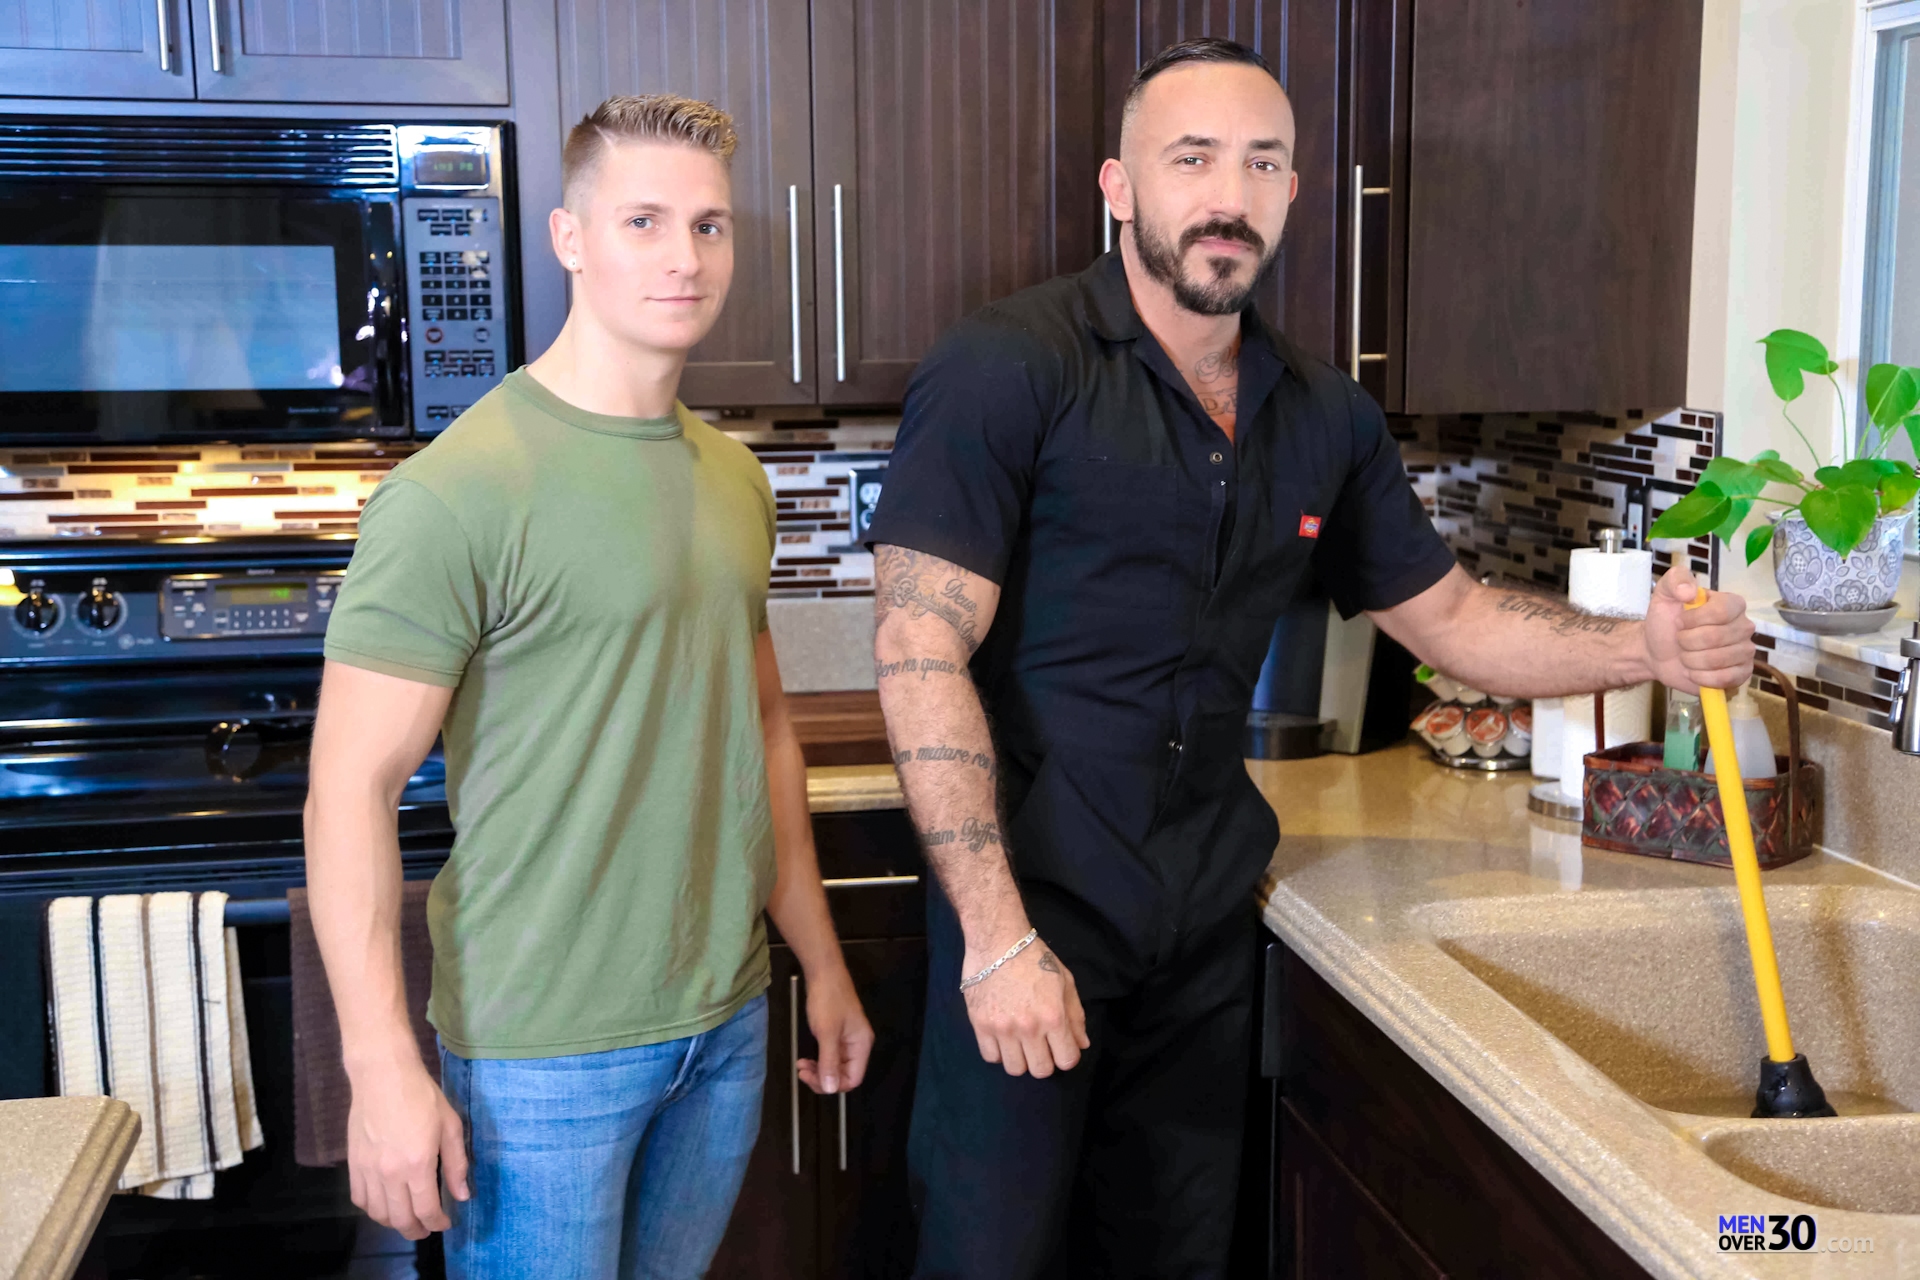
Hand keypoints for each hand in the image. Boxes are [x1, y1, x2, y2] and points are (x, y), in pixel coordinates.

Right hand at [345, 1053, 469, 1239]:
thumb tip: (462, 1195)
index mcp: (417, 1165)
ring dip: (394, 1222)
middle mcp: (389, 1174)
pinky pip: (359, 1198)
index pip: (426, 1209)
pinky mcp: (353, 1164)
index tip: (445, 1223)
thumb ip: (456, 1164)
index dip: (437, 1222)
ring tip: (408, 1218)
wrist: (383, 1076)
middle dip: (416, 1230)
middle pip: (400, 1219)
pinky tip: (384, 1203)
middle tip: (427, 1227)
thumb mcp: (450, 1126)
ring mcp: (368, 1170)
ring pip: (378, 1213)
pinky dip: (372, 1209)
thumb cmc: (422, 1096)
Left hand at [798, 967, 873, 1094]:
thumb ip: (829, 1062)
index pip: (854, 1078)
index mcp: (861, 1045)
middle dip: (823, 1077)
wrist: (823, 972)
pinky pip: (829, 1054)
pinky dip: (818, 1059)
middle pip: (844, 1074)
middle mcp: (857, 1045)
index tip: (813, 1080)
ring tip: (801, 1065)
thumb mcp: (827, 1032)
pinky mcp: (836, 1033)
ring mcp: (847, 1039)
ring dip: (818, 1069)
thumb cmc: (828, 1000)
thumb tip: (830, 1089)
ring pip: (835, 1065)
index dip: (835, 1085)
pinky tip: (805, 1058)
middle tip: (803, 1072)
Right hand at [961, 933, 1089, 1077]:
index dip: (1068, 1057)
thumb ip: (1076, 1016)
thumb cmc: (1035, 957)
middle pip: (1040, 1070)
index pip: (1067, 1061)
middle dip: (1045, 1061)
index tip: (1061, 1047)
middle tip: (1041, 1046)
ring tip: (1020, 1042)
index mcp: (1053, 1016)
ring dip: (1021, 1059)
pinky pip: (990, 1057)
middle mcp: (1029, 1027)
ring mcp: (1002, 1028)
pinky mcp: (980, 1025)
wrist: (997, 941)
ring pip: (1014, 1068)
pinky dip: (998, 1051)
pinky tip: (1002, 1037)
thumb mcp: (1065, 981)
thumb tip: (1082, 1044)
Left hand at [1644, 565, 1754, 692]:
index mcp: (1732, 604)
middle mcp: (1744, 626)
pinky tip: (1694, 672)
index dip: (1693, 620)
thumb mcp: (1664, 594)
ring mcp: (1745, 651)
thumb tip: (1689, 591)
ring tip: (1686, 655)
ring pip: (1717, 660)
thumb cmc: (1665, 622)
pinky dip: (1701, 678)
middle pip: (1716, 638)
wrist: (1656, 652)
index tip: (1679, 622)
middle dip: (1687, 641)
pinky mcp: (1741, 674)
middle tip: (1680, 640)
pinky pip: (1724, 679)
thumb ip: (1675, 580)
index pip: (1721, 612)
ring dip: (1691, 660)